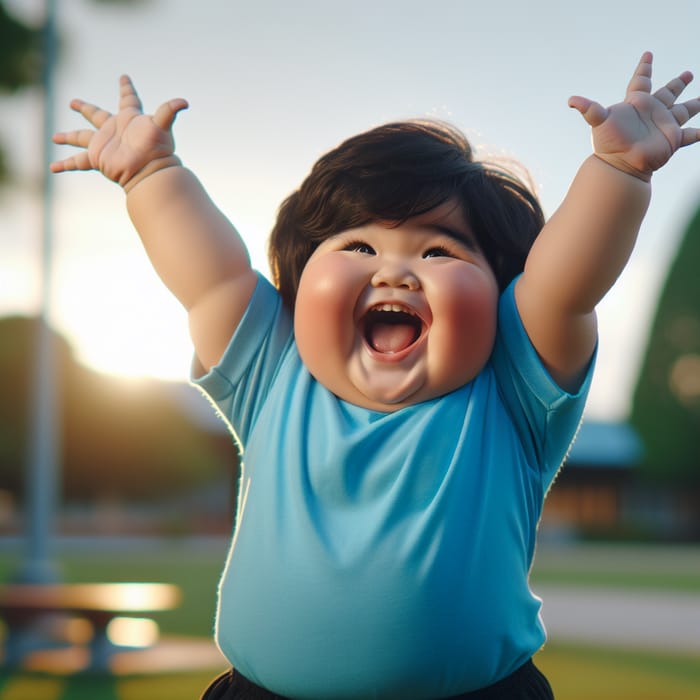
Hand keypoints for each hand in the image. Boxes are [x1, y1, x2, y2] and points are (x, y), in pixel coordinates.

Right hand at [51, 75, 187, 189]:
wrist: (149, 173)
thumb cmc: (156, 149)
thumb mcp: (161, 127)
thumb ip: (169, 111)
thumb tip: (185, 102)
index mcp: (129, 118)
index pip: (128, 98)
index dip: (126, 88)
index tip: (124, 77)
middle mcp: (115, 130)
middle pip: (96, 115)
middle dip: (84, 108)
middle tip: (73, 102)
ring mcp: (104, 144)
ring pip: (81, 136)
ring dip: (68, 136)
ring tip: (55, 137)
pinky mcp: (97, 158)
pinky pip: (78, 161)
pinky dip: (66, 164)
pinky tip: (53, 168)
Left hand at [568, 52, 699, 179]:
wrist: (620, 167)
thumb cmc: (609, 144)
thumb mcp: (599, 122)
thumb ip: (589, 109)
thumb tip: (570, 100)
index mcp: (636, 104)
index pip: (641, 81)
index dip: (644, 68)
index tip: (648, 55)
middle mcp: (652, 112)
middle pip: (668, 92)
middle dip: (678, 83)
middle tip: (688, 74)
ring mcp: (663, 125)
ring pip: (683, 110)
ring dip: (694, 104)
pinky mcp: (672, 140)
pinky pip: (690, 135)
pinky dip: (698, 133)